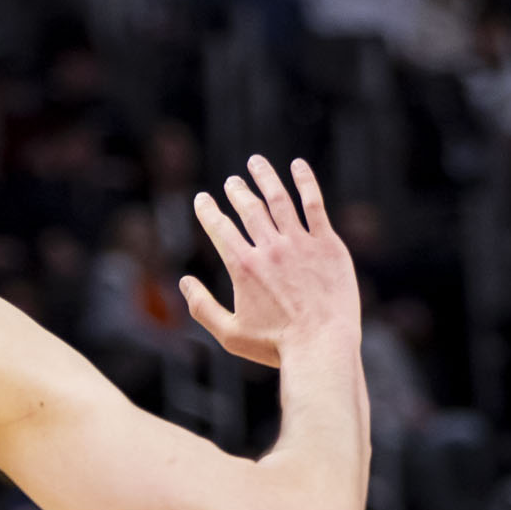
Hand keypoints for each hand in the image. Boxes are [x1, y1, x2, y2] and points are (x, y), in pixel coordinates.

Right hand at [181, 155, 355, 369]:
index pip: (219, 228)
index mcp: (243, 267)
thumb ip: (202, 307)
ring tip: (256, 163)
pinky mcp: (327, 244)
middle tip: (232, 182)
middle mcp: (269, 248)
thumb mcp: (230, 334)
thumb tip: (183, 282)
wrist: (322, 346)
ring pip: (278, 199)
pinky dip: (305, 182)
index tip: (203, 199)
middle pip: (249, 208)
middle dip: (237, 191)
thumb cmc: (275, 346)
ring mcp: (300, 243)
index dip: (208, 210)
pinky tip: (298, 166)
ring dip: (265, 177)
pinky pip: (314, 204)